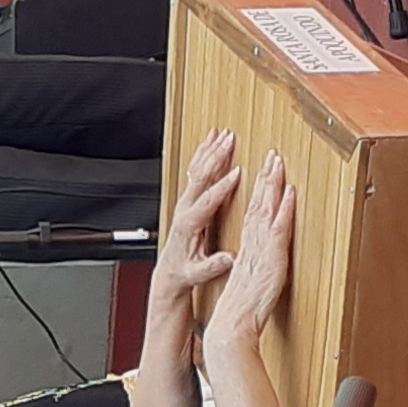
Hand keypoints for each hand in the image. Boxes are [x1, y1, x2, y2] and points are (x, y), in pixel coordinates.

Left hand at [149, 127, 237, 325]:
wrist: (170, 270)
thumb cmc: (186, 271)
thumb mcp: (198, 273)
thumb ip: (213, 265)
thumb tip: (229, 259)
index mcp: (189, 224)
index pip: (208, 200)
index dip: (223, 186)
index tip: (237, 173)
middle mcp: (185, 208)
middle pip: (201, 176)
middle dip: (216, 157)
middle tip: (230, 140)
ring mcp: (185, 201)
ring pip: (197, 169)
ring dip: (210, 150)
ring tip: (223, 133)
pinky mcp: (187, 198)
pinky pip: (195, 171)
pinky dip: (204, 154)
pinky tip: (212, 141)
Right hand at [204, 151, 295, 347]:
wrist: (231, 327)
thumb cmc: (239, 314)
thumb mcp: (247, 290)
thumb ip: (253, 276)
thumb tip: (256, 271)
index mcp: (247, 252)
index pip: (252, 215)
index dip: (257, 193)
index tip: (261, 174)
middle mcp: (252, 247)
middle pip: (258, 206)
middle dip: (265, 179)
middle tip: (271, 156)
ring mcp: (260, 251)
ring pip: (266, 211)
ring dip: (272, 185)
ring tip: (277, 163)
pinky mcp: (270, 259)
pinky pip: (278, 228)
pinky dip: (283, 209)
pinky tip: (288, 192)